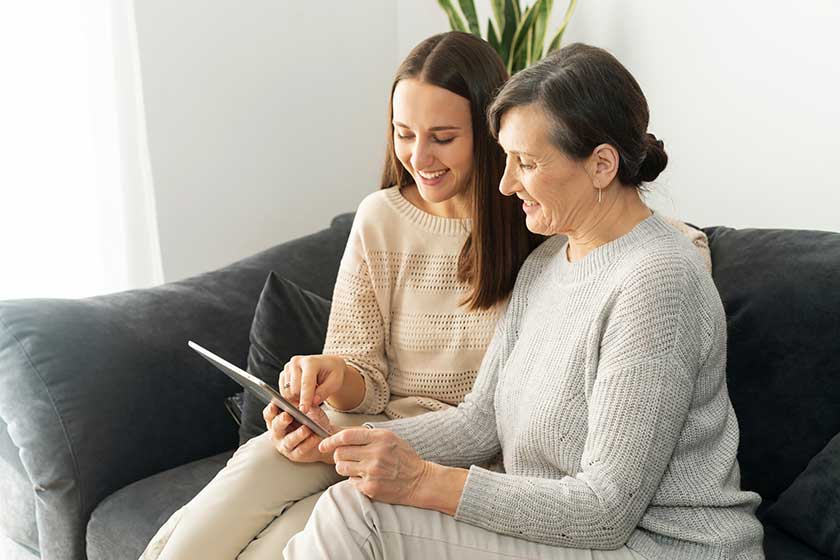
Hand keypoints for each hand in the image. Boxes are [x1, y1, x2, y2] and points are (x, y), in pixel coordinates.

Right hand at [262, 402, 339, 463]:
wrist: (323, 434)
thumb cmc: (311, 418)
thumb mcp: (306, 408)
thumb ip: (301, 403)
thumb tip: (299, 396)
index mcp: (276, 420)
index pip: (268, 415)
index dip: (270, 410)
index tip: (275, 404)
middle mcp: (277, 434)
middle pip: (276, 427)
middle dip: (281, 421)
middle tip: (287, 415)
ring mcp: (285, 446)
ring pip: (289, 440)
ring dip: (297, 434)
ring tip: (306, 428)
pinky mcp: (295, 455)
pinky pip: (301, 449)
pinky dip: (309, 443)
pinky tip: (316, 436)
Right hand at [279, 355, 346, 412]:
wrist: (328, 364)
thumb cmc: (332, 372)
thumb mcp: (335, 382)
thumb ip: (324, 392)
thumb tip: (313, 401)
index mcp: (310, 362)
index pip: (306, 384)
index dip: (305, 399)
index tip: (304, 411)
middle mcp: (296, 362)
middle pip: (294, 390)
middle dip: (302, 401)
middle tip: (314, 404)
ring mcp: (288, 368)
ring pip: (287, 393)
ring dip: (297, 400)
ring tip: (309, 397)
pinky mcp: (283, 374)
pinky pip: (284, 393)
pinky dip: (292, 398)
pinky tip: (302, 395)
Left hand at [318, 428, 432, 505]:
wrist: (419, 481)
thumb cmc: (403, 458)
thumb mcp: (390, 438)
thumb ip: (368, 436)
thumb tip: (341, 436)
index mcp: (380, 438)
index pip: (346, 436)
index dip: (331, 440)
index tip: (323, 444)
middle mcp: (375, 454)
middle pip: (340, 452)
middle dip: (338, 454)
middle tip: (347, 457)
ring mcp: (372, 472)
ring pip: (341, 467)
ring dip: (344, 467)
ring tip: (357, 467)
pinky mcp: (371, 487)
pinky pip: (350, 481)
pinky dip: (355, 479)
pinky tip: (367, 478)